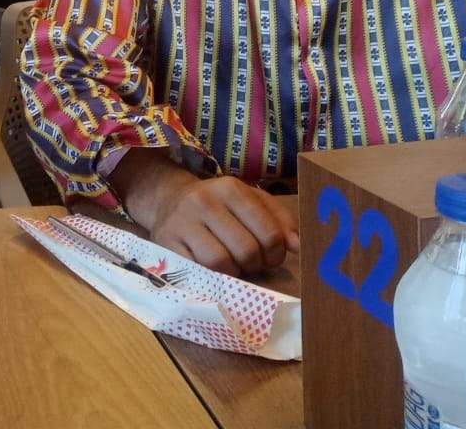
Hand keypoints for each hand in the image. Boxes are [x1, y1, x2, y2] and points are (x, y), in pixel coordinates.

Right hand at [112, 150, 297, 275]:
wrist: (169, 200)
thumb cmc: (220, 206)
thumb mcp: (251, 201)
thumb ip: (279, 220)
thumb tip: (298, 245)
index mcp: (231, 188)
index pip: (269, 233)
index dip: (276, 252)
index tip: (271, 255)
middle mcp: (204, 201)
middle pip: (247, 250)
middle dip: (255, 264)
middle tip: (252, 262)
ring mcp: (182, 222)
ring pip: (221, 263)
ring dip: (233, 272)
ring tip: (232, 265)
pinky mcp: (166, 242)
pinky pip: (198, 271)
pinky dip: (212, 276)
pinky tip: (214, 269)